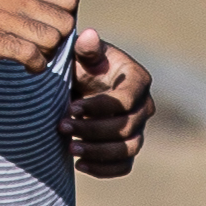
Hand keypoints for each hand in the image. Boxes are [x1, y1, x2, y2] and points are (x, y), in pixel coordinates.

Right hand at [0, 0, 86, 68]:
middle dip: (59, 39)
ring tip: (34, 56)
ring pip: (51, 39)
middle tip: (44, 46)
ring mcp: (2, 17)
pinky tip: (26, 67)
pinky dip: (35, 66)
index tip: (51, 27)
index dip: (66, 16)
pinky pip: (31, 56)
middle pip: (64, 21)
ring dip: (48, 54)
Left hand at [61, 29, 150, 177]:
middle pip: (127, 127)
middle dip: (92, 129)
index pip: (125, 100)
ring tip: (69, 147)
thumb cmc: (82, 66)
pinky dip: (103, 169)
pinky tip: (78, 165)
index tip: (71, 107)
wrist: (80, 85)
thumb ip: (86, 47)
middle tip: (61, 127)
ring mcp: (138, 129)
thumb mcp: (83, 54)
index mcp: (138, 81)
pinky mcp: (127, 148)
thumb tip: (88, 36)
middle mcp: (144, 106)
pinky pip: (123, 166)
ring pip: (128, 149)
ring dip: (98, 152)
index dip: (99, 107)